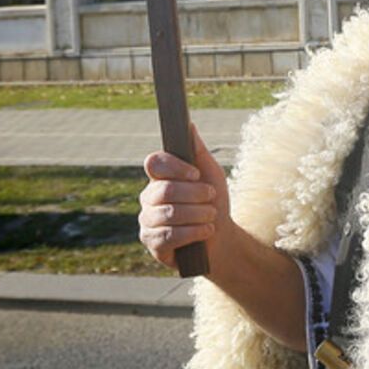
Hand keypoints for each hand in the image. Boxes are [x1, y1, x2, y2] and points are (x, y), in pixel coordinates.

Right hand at [139, 125, 229, 271]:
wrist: (220, 238)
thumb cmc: (213, 202)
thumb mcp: (211, 174)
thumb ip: (198, 152)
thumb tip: (189, 125)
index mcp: (159, 177)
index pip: (154, 163)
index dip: (175, 167)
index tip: (196, 174)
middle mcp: (148, 197)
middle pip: (165, 189)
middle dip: (196, 194)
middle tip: (211, 198)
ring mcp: (147, 220)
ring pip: (169, 213)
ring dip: (199, 214)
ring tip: (211, 216)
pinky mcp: (151, 242)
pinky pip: (169, 235)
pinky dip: (194, 232)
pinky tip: (206, 231)